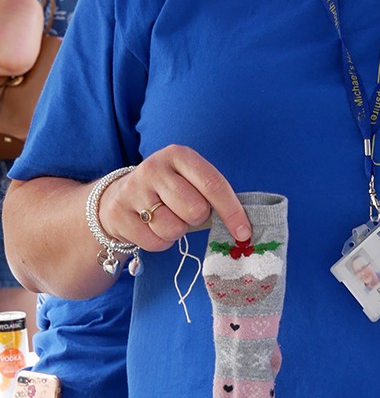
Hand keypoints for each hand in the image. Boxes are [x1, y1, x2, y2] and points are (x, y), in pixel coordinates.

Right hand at [99, 145, 251, 251]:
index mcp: (179, 155)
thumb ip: (212, 194)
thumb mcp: (189, 180)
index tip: (244, 232)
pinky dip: (160, 242)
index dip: (232, 211)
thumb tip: (241, 228)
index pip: (213, 184)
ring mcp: (133, 190)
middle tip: (187, 213)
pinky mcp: (117, 214)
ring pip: (174, 229)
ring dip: (177, 232)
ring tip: (167, 218)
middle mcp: (154, 168)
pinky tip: (151, 227)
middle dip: (198, 219)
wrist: (120, 195)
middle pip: (195, 210)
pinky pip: (154, 242)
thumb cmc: (169, 189)